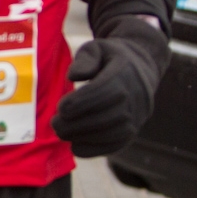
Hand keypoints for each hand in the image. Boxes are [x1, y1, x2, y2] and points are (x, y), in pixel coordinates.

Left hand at [54, 17, 169, 157]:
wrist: (140, 68)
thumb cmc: (109, 57)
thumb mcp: (96, 48)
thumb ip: (85, 59)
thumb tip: (73, 76)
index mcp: (123, 74)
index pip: (104, 92)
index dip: (81, 103)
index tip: (61, 107)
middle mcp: (134, 97)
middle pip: (107, 116)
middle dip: (78, 124)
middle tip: (55, 124)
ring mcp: (137, 116)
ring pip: (113, 133)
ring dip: (85, 138)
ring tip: (62, 134)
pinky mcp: (134, 130)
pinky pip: (118, 144)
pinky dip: (96, 149)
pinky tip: (76, 147)